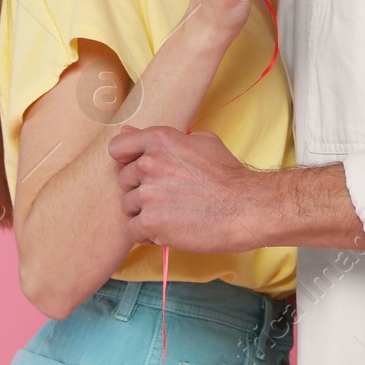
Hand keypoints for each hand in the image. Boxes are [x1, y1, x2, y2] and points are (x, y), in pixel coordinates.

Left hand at [109, 126, 267, 254]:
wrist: (246, 207)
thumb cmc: (228, 175)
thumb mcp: (202, 142)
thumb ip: (163, 138)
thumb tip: (129, 130)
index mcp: (159, 139)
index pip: (117, 146)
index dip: (127, 160)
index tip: (141, 170)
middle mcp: (149, 163)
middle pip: (124, 180)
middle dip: (142, 189)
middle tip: (170, 196)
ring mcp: (148, 193)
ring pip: (128, 207)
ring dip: (145, 213)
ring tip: (172, 215)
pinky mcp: (150, 222)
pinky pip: (132, 231)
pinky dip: (147, 235)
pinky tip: (169, 231)